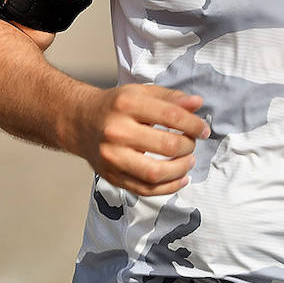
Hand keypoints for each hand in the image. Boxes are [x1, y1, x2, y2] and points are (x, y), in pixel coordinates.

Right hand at [72, 84, 209, 195]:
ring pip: (156, 173)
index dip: (194, 125)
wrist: (80, 122)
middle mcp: (117, 131)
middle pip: (167, 146)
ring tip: (189, 161)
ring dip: (181, 169)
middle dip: (189, 146)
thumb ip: (171, 98)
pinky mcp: (112, 176)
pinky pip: (145, 189)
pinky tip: (181, 178)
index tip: (203, 129)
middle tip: (192, 143)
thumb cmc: (115, 106)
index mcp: (127, 104)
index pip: (172, 116)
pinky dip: (169, 187)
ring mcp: (112, 157)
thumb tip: (198, 104)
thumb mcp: (141, 93)